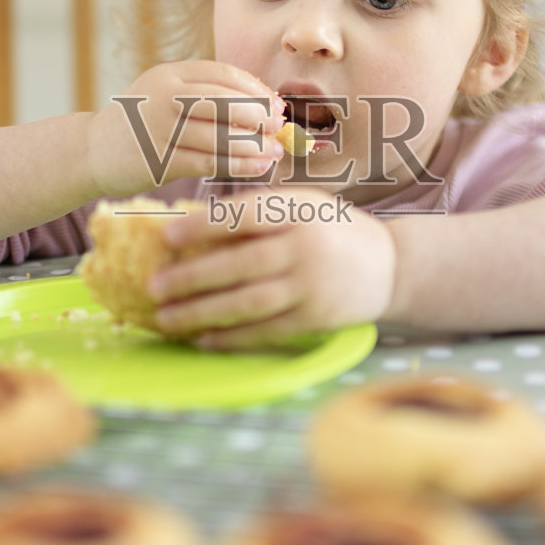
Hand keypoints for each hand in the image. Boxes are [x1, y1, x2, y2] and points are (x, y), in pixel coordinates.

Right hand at [88, 60, 285, 198]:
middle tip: (277, 127)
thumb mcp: (164, 95)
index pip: (222, 74)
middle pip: (224, 101)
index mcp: (169, 75)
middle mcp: (163, 96)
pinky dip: (238, 165)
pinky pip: (208, 161)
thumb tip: (261, 104)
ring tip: (275, 151)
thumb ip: (202, 94)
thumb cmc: (140, 124)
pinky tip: (257, 168)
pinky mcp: (158, 159)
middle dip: (258, 114)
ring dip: (254, 144)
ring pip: (219, 134)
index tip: (276, 105)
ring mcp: (159, 128)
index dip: (255, 89)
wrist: (91, 151)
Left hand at [147, 185, 397, 347]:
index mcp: (299, 212)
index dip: (204, 226)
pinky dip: (231, 337)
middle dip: (192, 278)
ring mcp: (311, 287)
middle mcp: (305, 248)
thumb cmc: (332, 229)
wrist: (390, 266)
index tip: (166, 237)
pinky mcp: (316, 319)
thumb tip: (191, 226)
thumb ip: (258, 212)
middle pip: (240, 265)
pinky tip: (202, 339)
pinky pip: (265, 331)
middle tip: (153, 286)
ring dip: (202, 312)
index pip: (246, 216)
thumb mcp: (303, 205)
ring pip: (248, 303)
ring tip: (167, 318)